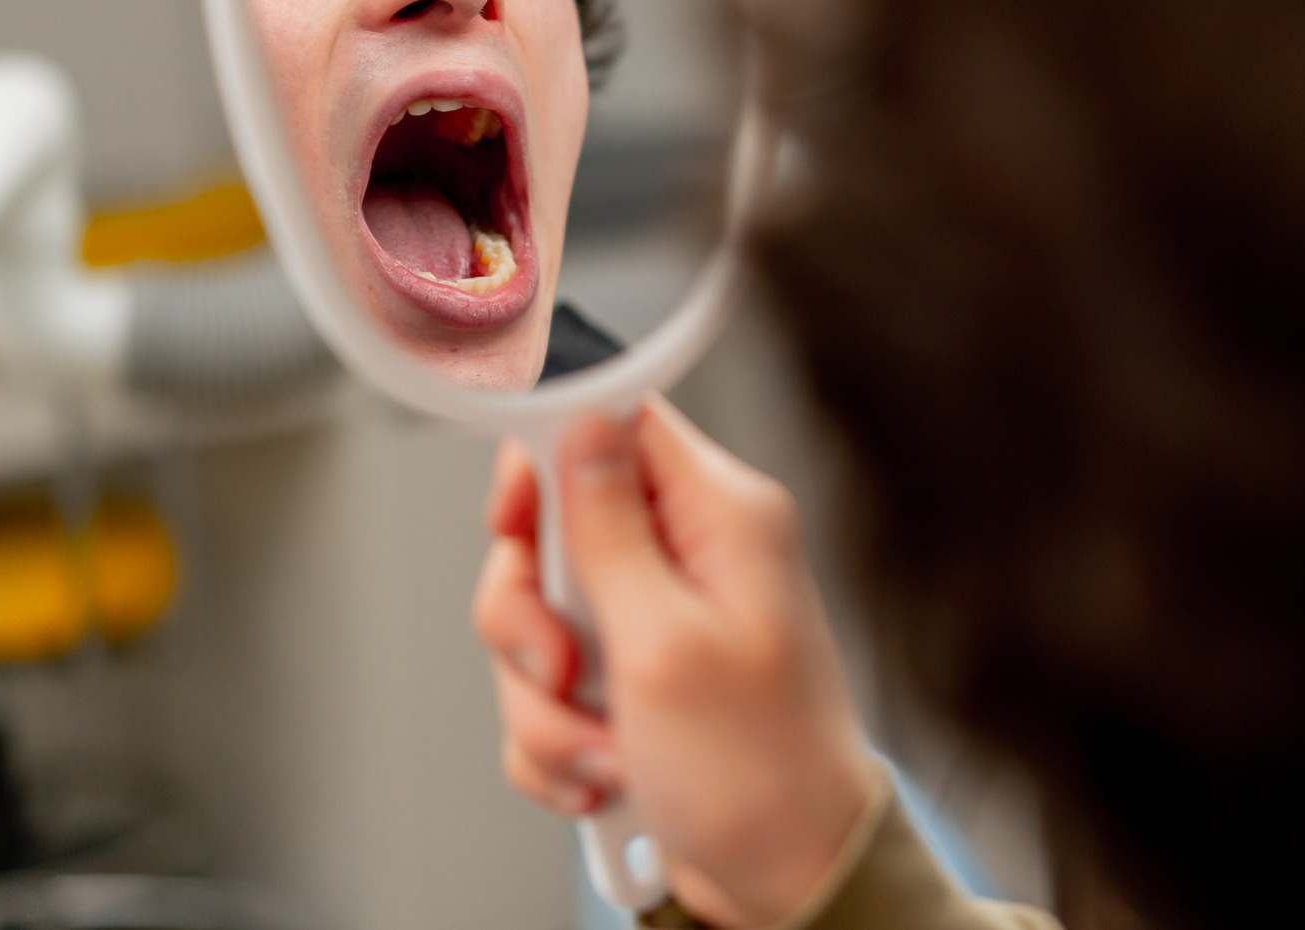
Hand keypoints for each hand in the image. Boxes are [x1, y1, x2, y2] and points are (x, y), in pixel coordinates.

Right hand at [472, 395, 878, 927]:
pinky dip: (559, 741)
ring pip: (540, 620)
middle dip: (531, 617)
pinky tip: (607, 773)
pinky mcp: (633, 681)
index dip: (548, 456)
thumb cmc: (761, 774)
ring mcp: (658, 622)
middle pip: (555, 531)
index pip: (616, 424)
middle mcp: (692, 556)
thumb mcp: (667, 644)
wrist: (790, 881)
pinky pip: (549, 689)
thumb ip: (612, 531)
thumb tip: (581, 423)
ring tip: (603, 745)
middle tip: (562, 668)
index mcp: (721, 518)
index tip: (514, 513)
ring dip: (546, 700)